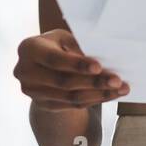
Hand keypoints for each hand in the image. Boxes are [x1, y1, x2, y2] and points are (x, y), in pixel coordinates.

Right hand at [14, 29, 129, 109]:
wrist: (41, 65)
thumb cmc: (57, 45)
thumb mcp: (63, 39)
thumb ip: (77, 46)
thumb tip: (105, 55)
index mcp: (28, 48)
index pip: (54, 60)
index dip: (76, 64)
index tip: (99, 66)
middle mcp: (25, 72)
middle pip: (64, 82)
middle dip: (94, 82)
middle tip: (118, 80)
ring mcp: (32, 92)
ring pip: (70, 97)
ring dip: (99, 94)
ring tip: (121, 89)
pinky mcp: (43, 105)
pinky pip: (72, 105)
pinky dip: (94, 100)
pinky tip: (110, 95)